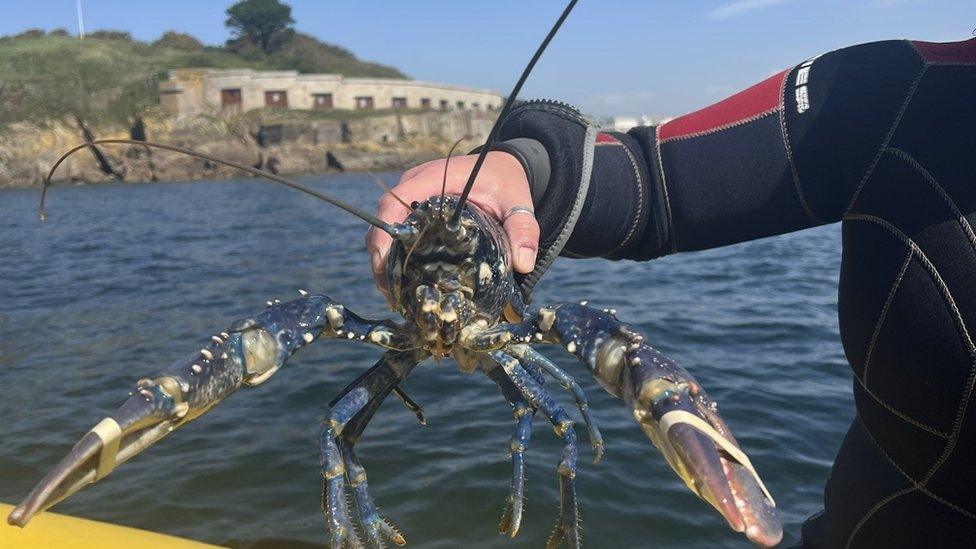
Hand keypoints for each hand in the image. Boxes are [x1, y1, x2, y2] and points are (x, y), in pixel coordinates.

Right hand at [366, 151, 539, 301]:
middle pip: (384, 219)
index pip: (395, 202)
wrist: (503, 167)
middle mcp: (416, 185)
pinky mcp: (415, 210)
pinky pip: (397, 231)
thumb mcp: (517, 202)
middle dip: (381, 256)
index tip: (382, 261)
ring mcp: (412, 197)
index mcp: (434, 178)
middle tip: (388, 291)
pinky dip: (395, 255)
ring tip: (393, 294)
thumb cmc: (506, 182)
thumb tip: (524, 264)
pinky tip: (402, 282)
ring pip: (386, 228)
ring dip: (385, 259)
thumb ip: (523, 229)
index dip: (383, 231)